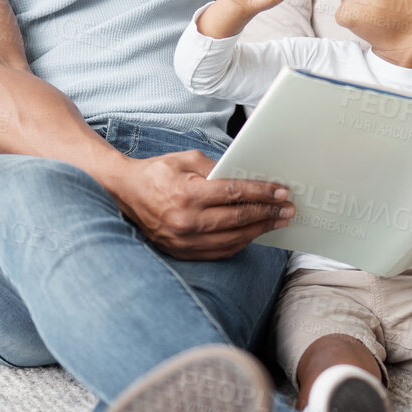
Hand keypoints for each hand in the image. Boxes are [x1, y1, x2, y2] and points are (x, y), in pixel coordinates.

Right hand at [111, 150, 294, 259]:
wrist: (123, 194)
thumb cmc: (156, 173)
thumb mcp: (186, 160)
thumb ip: (216, 168)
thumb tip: (247, 178)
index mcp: (187, 194)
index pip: (234, 194)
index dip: (261, 193)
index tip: (281, 192)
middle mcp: (186, 221)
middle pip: (238, 218)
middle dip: (268, 213)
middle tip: (288, 209)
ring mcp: (184, 241)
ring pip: (233, 239)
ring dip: (259, 230)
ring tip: (277, 221)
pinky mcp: (182, 252)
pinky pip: (220, 251)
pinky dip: (241, 242)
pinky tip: (254, 233)